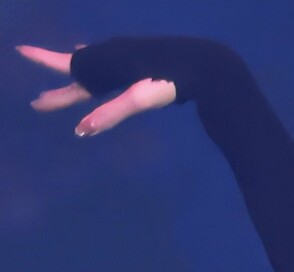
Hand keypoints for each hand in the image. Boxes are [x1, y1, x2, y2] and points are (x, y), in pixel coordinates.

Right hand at [17, 44, 176, 133]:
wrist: (204, 66)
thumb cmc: (170, 82)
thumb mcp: (138, 100)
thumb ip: (109, 114)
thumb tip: (80, 130)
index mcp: (108, 64)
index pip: (69, 66)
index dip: (43, 60)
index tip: (19, 49)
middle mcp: (113, 57)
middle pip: (79, 75)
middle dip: (59, 91)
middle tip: (38, 102)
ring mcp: (127, 59)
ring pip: (94, 67)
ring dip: (77, 75)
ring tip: (65, 78)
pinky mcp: (141, 63)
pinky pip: (110, 64)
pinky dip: (98, 66)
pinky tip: (102, 66)